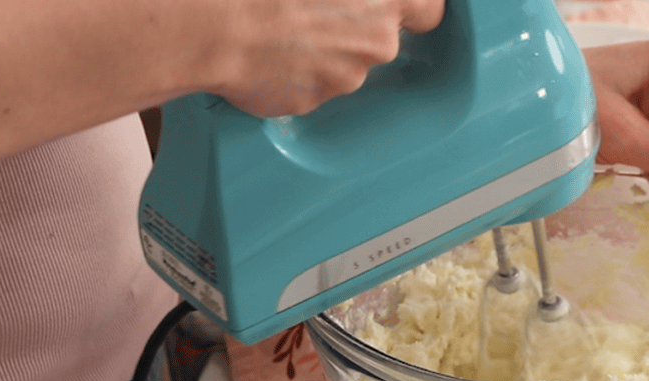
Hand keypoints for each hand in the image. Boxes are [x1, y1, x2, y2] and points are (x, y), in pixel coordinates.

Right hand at [210, 0, 445, 116]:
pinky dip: (295, 70)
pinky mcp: (316, 102)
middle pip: (380, 37)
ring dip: (321, 48)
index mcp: (385, 0)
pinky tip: (270, 49)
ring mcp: (347, 76)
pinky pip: (312, 83)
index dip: (413, 8)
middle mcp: (376, 42)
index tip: (401, 7)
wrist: (220, 30)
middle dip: (353, 26)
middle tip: (311, 7)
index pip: (428, 10)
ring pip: (345, 62)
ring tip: (282, 27)